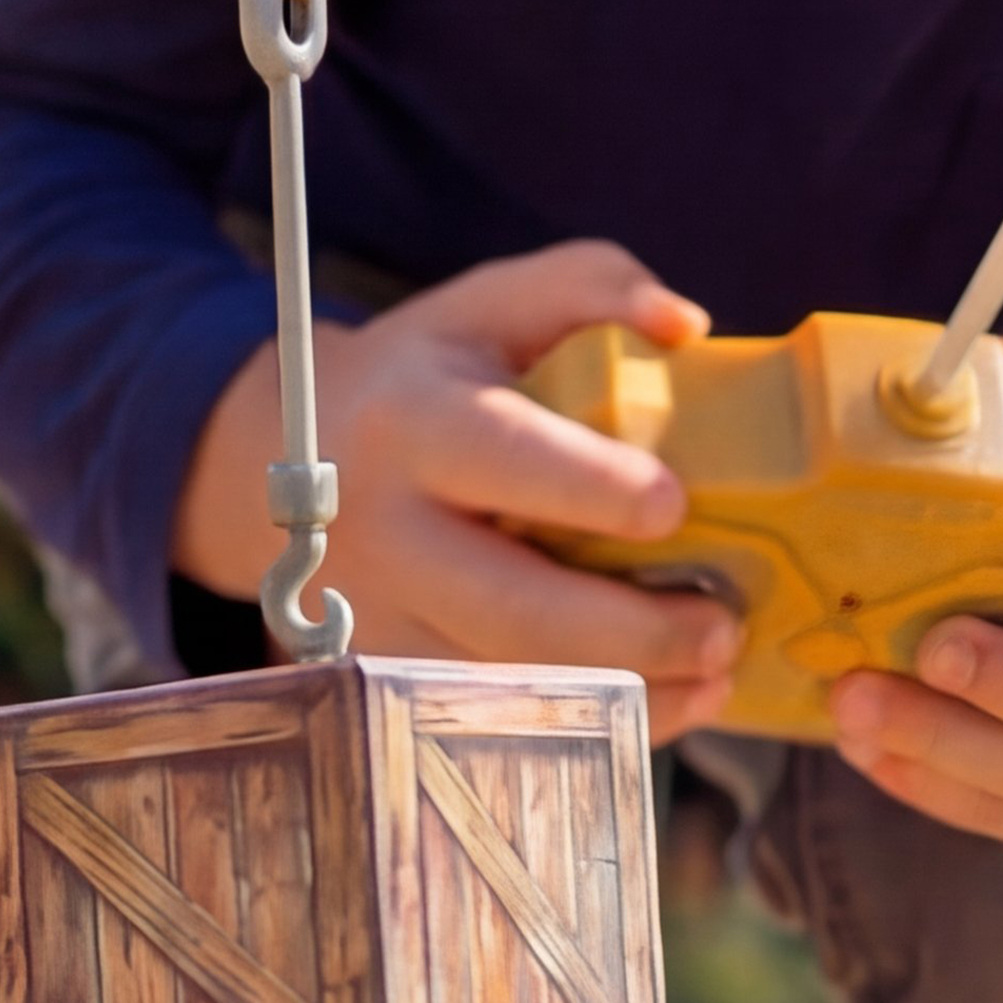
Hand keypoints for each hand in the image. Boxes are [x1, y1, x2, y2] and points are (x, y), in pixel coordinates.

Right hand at [171, 242, 741, 738]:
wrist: (281, 453)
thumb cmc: (427, 374)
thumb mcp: (491, 303)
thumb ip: (591, 285)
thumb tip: (684, 328)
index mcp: (412, 421)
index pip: (501, 459)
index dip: (590, 489)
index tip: (673, 505)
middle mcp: (384, 529)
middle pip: (510, 606)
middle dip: (630, 629)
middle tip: (722, 624)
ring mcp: (379, 614)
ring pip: (507, 680)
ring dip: (627, 687)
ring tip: (714, 666)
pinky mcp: (388, 670)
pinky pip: (495, 715)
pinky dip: (591, 718)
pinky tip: (667, 698)